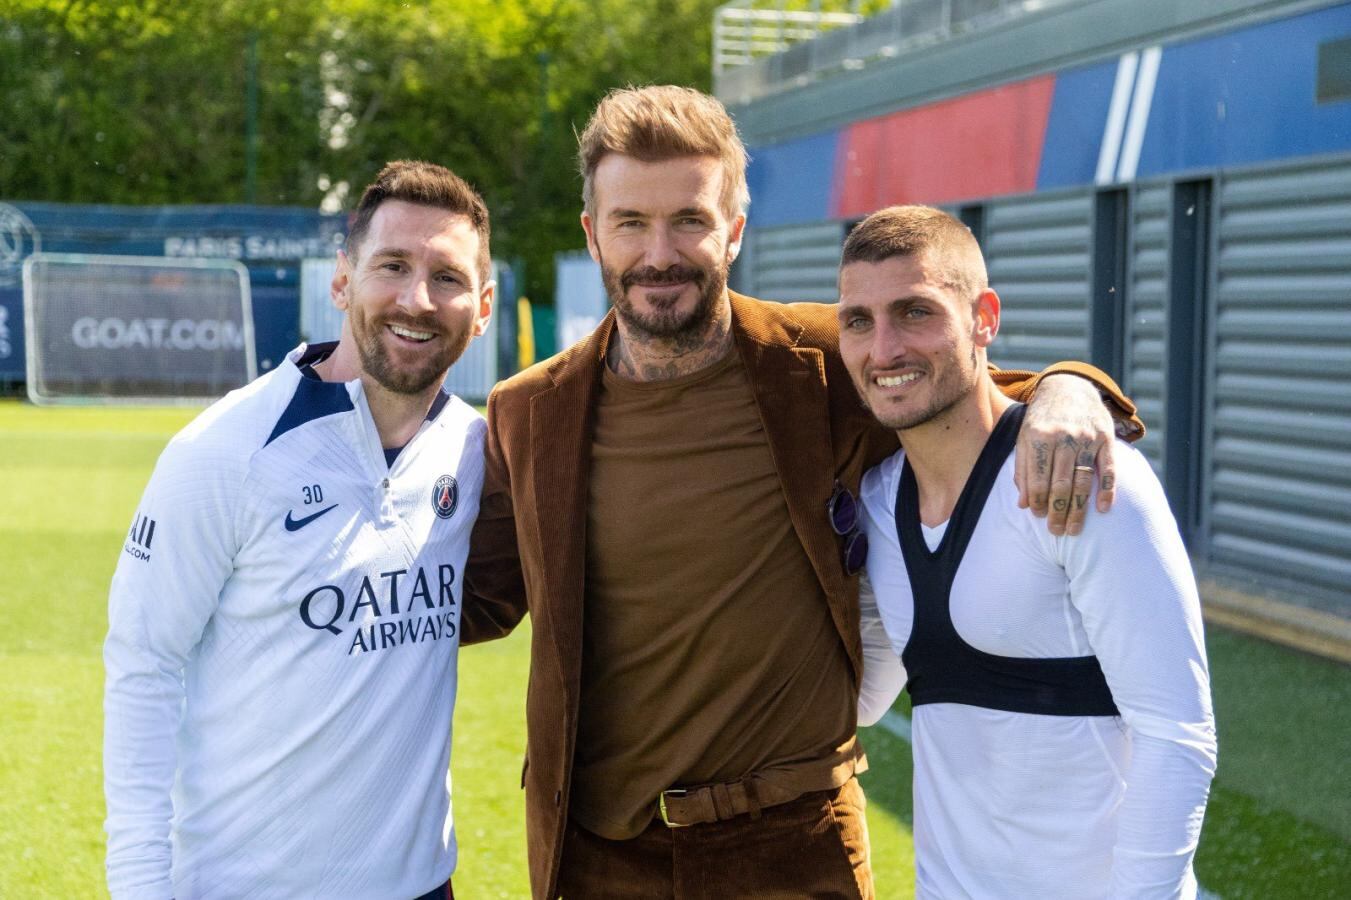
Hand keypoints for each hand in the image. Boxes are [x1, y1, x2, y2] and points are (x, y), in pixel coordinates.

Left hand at [1015, 374, 1116, 534]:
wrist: (1069, 387)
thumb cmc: (1042, 419)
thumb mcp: (1024, 437)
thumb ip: (1023, 469)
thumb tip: (1024, 504)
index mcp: (1039, 437)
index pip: (1037, 478)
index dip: (1038, 501)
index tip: (1038, 517)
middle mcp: (1063, 438)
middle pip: (1060, 484)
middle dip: (1057, 512)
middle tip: (1056, 532)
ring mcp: (1087, 438)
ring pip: (1082, 481)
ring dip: (1078, 509)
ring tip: (1074, 529)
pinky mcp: (1106, 438)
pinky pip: (1109, 469)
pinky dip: (1107, 490)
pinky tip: (1102, 509)